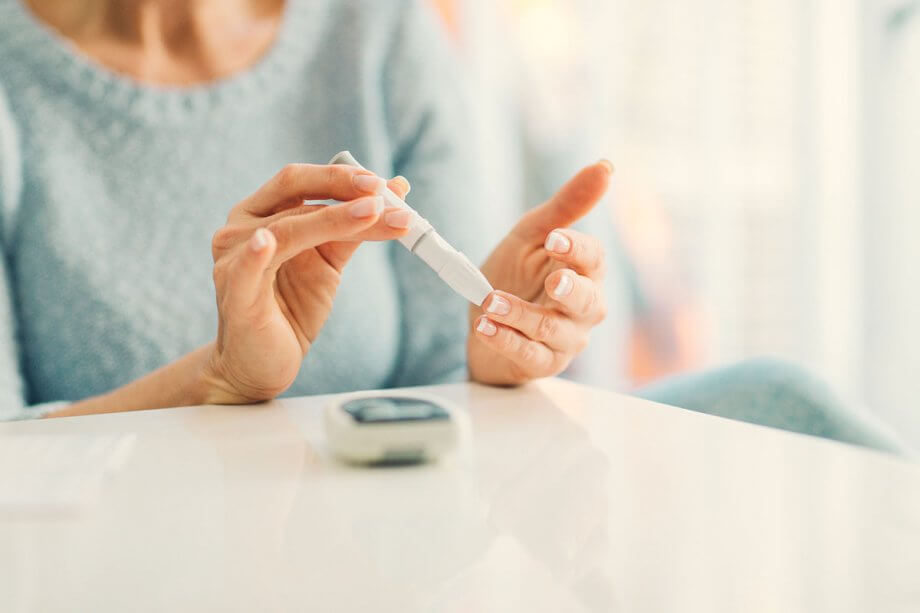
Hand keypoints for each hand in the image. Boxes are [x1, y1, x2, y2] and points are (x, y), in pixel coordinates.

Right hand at [204, 164, 411, 402]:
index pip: (299, 180)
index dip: (340, 176)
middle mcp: (240, 229)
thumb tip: (397, 193)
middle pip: (293, 193)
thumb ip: (355, 229)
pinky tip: (267, 242)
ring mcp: (232, 260)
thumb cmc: (291, 308)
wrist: (261, 365)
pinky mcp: (235, 295)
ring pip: (287, 229)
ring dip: (334, 219)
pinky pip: (246, 269)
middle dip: (340, 188)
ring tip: (373, 214)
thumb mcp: (328, 263)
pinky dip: (256, 253)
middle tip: (381, 193)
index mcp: (260, 214)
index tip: (382, 183)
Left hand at [468, 161, 612, 384]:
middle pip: (589, 302)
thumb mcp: (533, 235)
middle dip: (571, 291)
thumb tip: (605, 166)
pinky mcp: (541, 362)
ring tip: (491, 301)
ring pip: (553, 330)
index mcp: (585, 272)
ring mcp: (565, 339)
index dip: (577, 249)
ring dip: (522, 315)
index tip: (554, 238)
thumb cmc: (517, 275)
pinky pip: (528, 354)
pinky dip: (505, 340)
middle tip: (553, 281)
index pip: (594, 260)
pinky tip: (485, 327)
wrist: (486, 320)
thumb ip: (566, 206)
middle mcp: (583, 308)